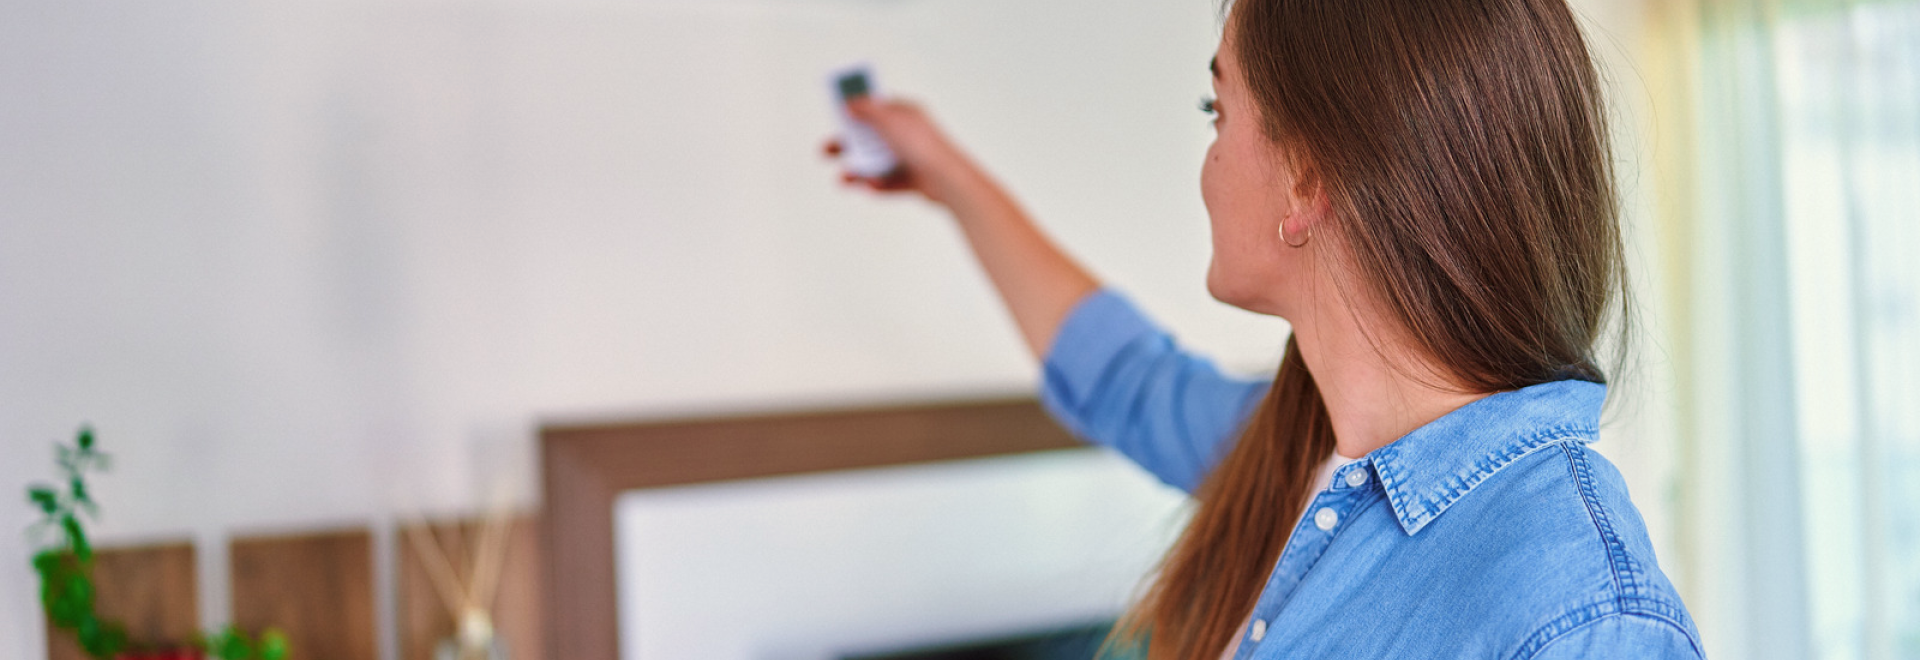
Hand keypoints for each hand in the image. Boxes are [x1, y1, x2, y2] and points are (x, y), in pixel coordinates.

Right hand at [822, 97, 979, 207]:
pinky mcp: (914, 179)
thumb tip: (850, 103)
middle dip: (848, 145)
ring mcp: (912, 157)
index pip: (878, 106)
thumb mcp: (888, 120)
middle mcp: (909, 134)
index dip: (857, 107)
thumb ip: (866, 110)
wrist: (947, 180)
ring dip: (859, 170)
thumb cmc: (922, 145)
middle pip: (872, 137)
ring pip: (878, 163)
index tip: (837, 110)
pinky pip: (889, 182)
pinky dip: (878, 185)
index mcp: (907, 113)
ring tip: (844, 179)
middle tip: (825, 151)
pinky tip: (871, 187)